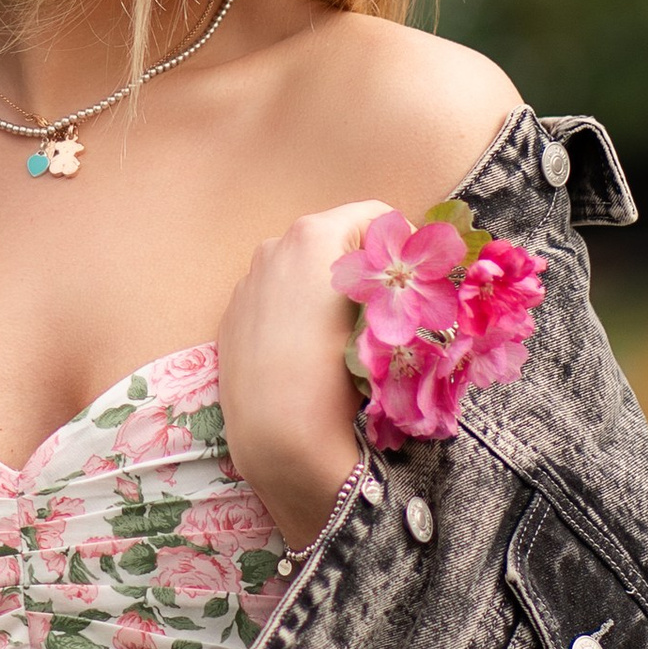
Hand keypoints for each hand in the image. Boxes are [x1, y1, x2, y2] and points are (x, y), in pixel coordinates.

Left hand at [218, 203, 384, 553]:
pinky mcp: (232, 314)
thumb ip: (401, 283)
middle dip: (362, 268)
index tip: (411, 283)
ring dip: (326, 288)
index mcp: (314, 236)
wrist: (278, 433)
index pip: (375, 215)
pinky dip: (294, 311)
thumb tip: (415, 273)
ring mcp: (248, 280)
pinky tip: (305, 351)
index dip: (401, 246)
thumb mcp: (388, 319)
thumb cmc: (341, 372)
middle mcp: (274, 246)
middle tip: (383, 311)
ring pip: (301, 269)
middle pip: (334, 240)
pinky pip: (274, 298)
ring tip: (343, 336)